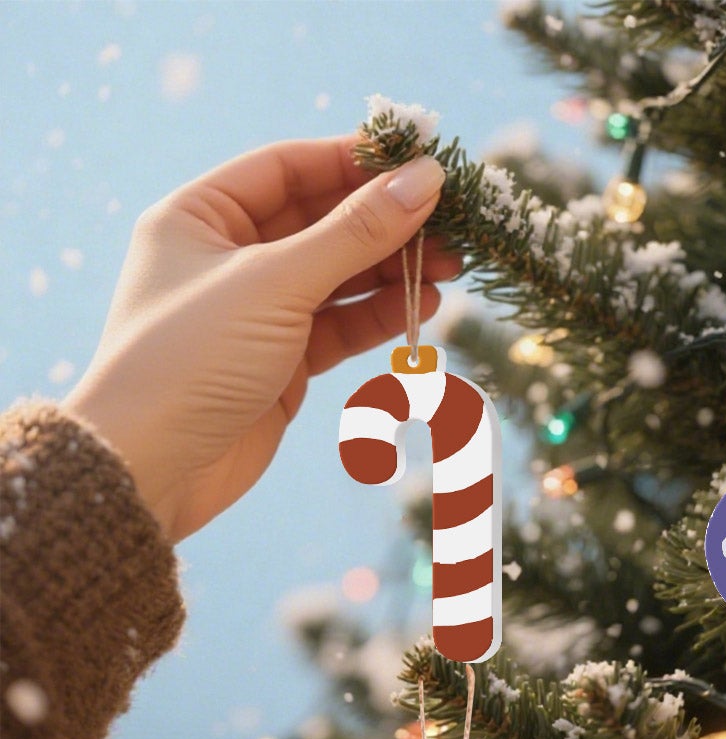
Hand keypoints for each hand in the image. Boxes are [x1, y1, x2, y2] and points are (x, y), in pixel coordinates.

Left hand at [64, 136, 458, 542]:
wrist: (154, 467)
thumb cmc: (193, 358)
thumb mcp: (276, 283)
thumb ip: (355, 232)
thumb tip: (424, 179)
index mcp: (199, 215)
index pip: (289, 168)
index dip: (354, 162)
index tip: (419, 162)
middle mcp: (226, 257)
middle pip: (320, 223)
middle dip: (386, 223)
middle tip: (451, 225)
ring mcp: (256, 313)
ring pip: (337, 278)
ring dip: (392, 271)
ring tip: (450, 268)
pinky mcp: (281, 364)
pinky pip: (339, 326)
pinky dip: (379, 316)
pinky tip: (421, 308)